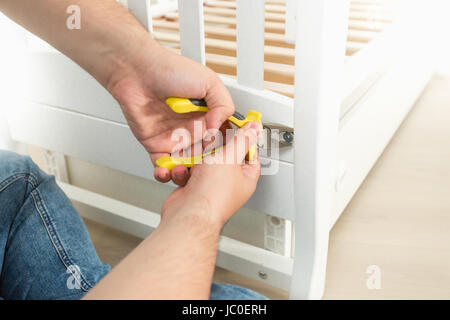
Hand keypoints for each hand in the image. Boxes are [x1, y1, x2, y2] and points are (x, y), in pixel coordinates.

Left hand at [106, 40, 234, 185]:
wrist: (136, 71)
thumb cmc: (170, 70)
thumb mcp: (209, 82)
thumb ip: (224, 105)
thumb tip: (221, 128)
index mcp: (208, 115)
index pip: (223, 138)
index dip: (226, 148)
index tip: (227, 155)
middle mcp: (193, 128)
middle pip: (207, 155)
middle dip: (208, 165)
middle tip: (207, 167)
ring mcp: (175, 138)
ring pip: (187, 164)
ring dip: (189, 172)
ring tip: (190, 172)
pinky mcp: (156, 145)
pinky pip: (163, 165)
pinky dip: (167, 173)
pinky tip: (171, 171)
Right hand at [161, 121, 261, 228]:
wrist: (188, 214)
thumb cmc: (212, 195)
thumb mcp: (230, 157)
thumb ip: (241, 140)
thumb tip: (254, 128)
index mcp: (245, 177)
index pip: (248, 152)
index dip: (241, 137)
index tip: (233, 125)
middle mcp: (228, 183)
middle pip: (223, 155)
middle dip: (212, 146)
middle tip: (207, 137)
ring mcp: (209, 186)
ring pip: (202, 162)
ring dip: (194, 158)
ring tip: (192, 156)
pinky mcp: (192, 189)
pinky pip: (187, 172)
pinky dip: (183, 170)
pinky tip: (182, 172)